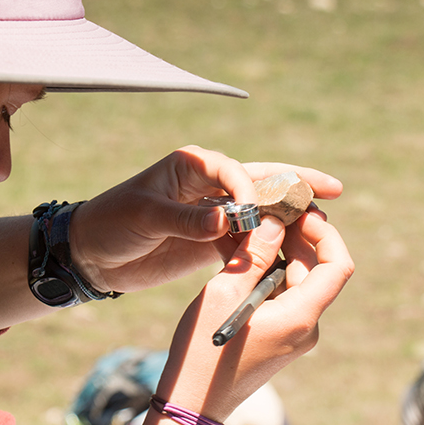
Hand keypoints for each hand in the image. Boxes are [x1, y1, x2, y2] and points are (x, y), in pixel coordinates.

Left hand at [69, 145, 343, 293]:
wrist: (90, 255)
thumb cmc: (111, 224)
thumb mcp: (145, 217)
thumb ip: (186, 219)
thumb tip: (227, 219)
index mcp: (192, 165)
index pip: (235, 171)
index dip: (254, 189)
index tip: (260, 214)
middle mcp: (208, 184)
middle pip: (261, 182)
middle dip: (296, 185)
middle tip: (333, 190)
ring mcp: (213, 213)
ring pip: (260, 214)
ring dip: (287, 222)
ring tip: (320, 230)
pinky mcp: (212, 241)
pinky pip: (248, 242)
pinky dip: (268, 250)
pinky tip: (291, 259)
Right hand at [157, 206, 352, 420]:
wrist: (193, 404)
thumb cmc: (204, 352)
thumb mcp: (223, 294)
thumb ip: (252, 255)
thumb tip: (274, 221)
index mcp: (300, 317)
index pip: (337, 265)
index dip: (324, 233)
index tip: (298, 213)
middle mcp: (306, 327)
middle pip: (315, 270)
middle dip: (295, 237)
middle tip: (267, 210)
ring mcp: (293, 335)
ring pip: (295, 281)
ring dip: (276, 253)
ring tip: (247, 227)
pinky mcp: (277, 338)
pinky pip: (281, 297)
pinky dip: (266, 274)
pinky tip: (240, 254)